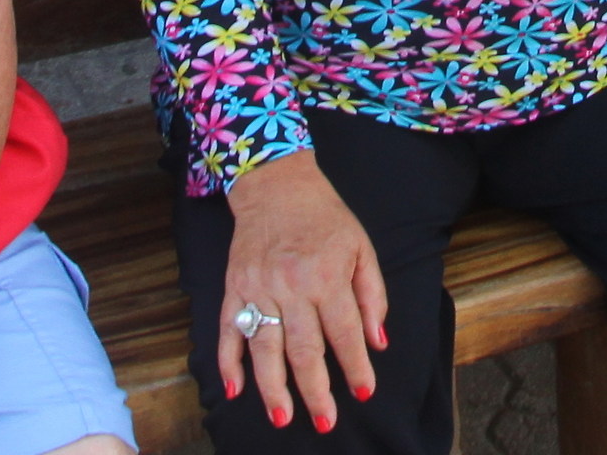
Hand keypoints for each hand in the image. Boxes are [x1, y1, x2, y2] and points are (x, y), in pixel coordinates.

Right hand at [220, 151, 386, 434]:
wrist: (276, 185)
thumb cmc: (325, 218)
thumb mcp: (361, 247)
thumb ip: (372, 295)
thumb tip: (377, 341)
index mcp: (327, 276)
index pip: (344, 333)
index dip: (356, 366)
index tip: (364, 392)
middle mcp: (291, 286)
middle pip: (303, 349)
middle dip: (315, 390)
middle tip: (325, 421)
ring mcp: (258, 288)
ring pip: (265, 348)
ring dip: (273, 388)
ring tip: (283, 417)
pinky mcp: (234, 288)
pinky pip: (228, 330)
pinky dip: (228, 362)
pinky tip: (235, 389)